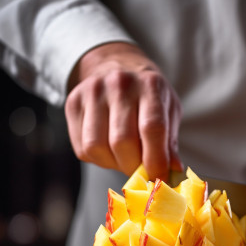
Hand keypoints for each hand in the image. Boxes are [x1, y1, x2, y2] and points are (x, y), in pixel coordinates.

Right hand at [65, 42, 182, 179]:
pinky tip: (109, 150)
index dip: (156, 161)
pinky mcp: (72, 103)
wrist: (116, 66)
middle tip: (142, 172)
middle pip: (122, 141)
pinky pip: (82, 147)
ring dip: (114, 164)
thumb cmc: (148, 95)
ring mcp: (91, 91)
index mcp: (150, 85)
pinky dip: (98, 159)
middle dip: (134, 167)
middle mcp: (119, 83)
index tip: (159, 179)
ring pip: (97, 147)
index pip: (152, 128)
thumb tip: (172, 173)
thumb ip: (170, 142)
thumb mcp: (169, 110)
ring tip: (125, 159)